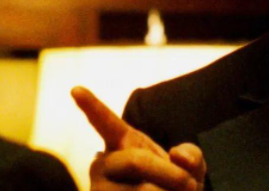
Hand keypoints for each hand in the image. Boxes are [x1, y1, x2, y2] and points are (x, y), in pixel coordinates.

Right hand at [72, 86, 205, 190]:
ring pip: (142, 190)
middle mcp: (104, 164)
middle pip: (136, 162)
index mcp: (122, 142)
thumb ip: (191, 155)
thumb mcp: (190, 165)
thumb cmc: (175, 186)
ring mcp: (99, 189)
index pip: (105, 122)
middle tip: (192, 185)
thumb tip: (176, 156)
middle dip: (170, 174)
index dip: (91, 105)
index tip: (76, 88)